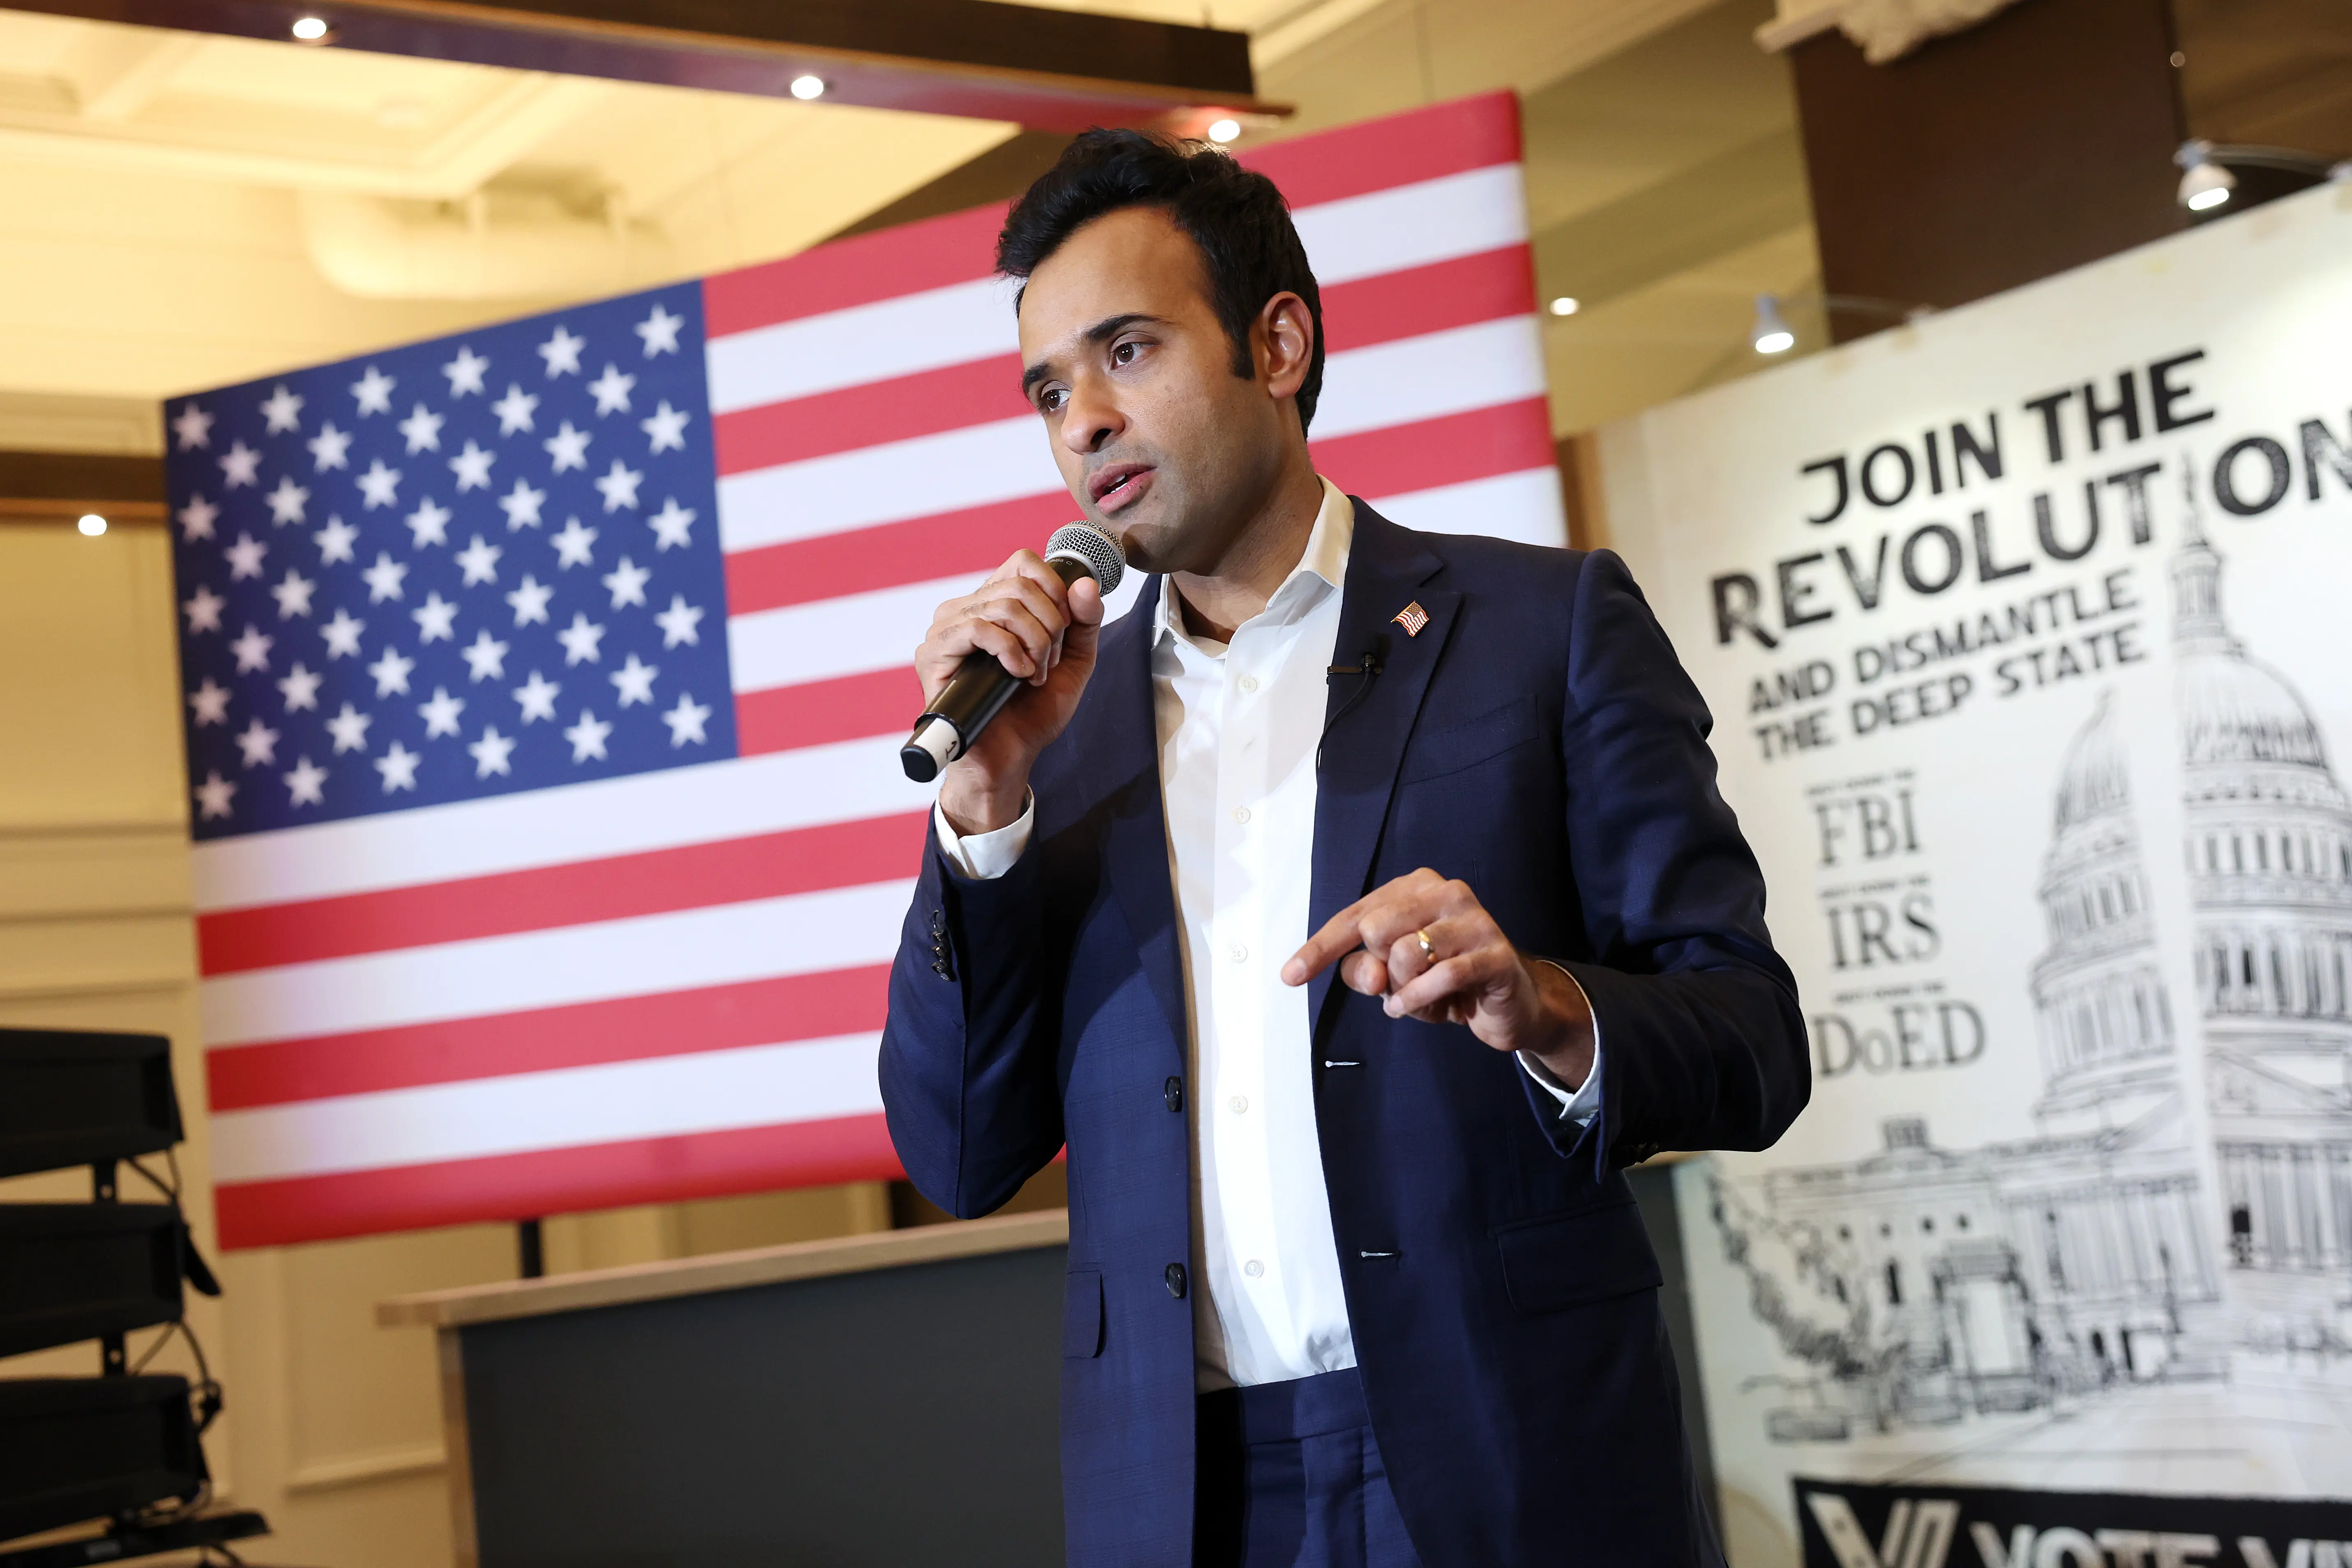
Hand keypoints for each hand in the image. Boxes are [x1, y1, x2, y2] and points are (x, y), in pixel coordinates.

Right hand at [919, 549, 1104, 834]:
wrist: (1009, 759)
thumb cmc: (1033, 712)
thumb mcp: (1073, 662)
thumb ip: (1085, 623)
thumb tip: (1085, 583)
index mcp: (993, 604)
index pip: (1023, 562)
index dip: (1054, 588)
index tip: (1065, 629)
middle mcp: (965, 609)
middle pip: (1020, 584)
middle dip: (1051, 625)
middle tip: (1049, 663)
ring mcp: (945, 630)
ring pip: (1004, 604)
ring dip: (1034, 642)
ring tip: (1033, 674)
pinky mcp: (933, 654)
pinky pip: (977, 627)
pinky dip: (1009, 650)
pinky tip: (1017, 675)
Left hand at [1281, 868, 1594, 1088]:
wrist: (1512, 1003)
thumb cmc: (1444, 982)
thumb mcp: (1393, 977)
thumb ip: (1365, 970)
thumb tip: (1366, 975)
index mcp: (1415, 886)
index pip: (1353, 916)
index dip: (1319, 948)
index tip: (1290, 976)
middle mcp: (1445, 892)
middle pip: (1375, 929)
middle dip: (1380, 969)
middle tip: (1403, 986)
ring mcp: (1474, 920)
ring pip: (1405, 953)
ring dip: (1405, 991)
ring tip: (1422, 999)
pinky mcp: (1495, 953)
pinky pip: (1440, 977)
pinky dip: (1423, 1001)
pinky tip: (1433, 1011)